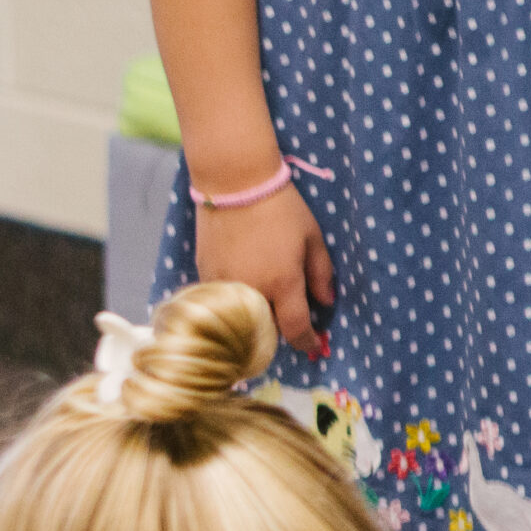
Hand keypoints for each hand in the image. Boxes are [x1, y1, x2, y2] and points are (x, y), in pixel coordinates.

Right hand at [192, 183, 335, 358]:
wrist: (234, 186)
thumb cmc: (281, 208)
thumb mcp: (312, 238)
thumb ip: (321, 274)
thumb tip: (326, 302)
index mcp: (283, 284)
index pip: (296, 329)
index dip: (307, 342)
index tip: (314, 345)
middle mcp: (252, 293)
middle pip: (266, 329)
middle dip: (281, 329)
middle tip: (290, 318)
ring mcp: (224, 288)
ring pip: (242, 318)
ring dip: (256, 317)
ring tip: (266, 303)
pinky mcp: (205, 278)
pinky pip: (224, 301)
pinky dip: (236, 301)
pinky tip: (244, 284)